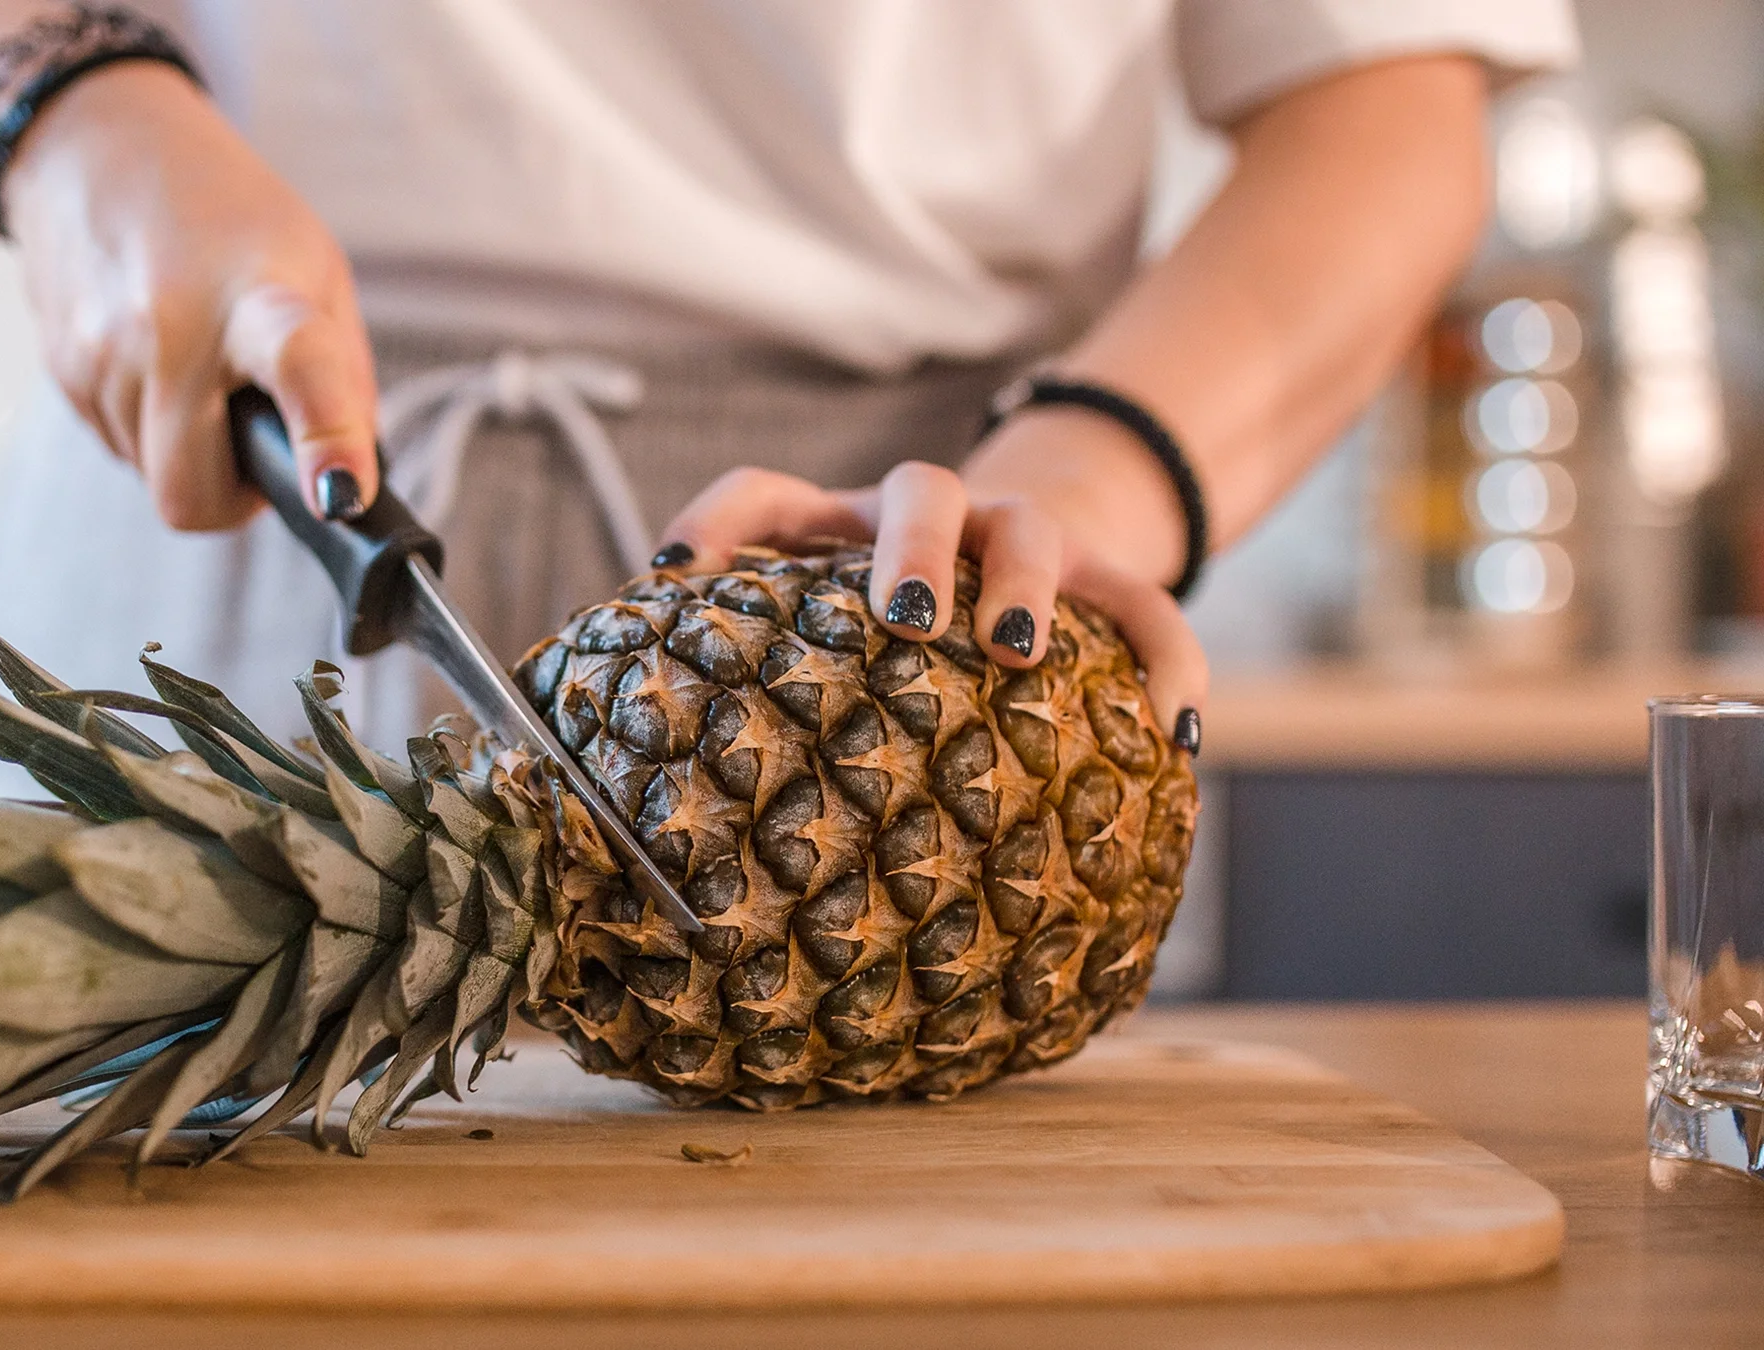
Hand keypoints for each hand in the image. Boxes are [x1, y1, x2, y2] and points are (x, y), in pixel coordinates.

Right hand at [2, 62, 378, 529]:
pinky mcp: (61, 371)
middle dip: (230, 495)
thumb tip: (345, 485)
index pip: (299, 367)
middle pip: (192, 489)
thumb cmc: (228, 218)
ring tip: (199, 370)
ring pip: (153, 479)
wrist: (96, 148)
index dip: (325, 439)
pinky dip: (149, 429)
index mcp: (257, 294)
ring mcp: (101, 352)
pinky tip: (155, 359)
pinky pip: (119, 449)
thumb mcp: (316, 272)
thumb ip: (342, 381)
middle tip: (257, 443)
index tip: (341, 496)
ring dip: (187, 453)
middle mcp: (168, 326)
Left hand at [650, 459, 1206, 750]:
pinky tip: (1170, 732)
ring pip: (1032, 530)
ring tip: (1018, 651)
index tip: (674, 570)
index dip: (717, 520)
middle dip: (914, 547)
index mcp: (839, 529)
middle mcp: (932, 518)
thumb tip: (653, 786)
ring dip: (1023, 582)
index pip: (768, 495)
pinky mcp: (1106, 579)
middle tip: (906, 618)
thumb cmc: (887, 644)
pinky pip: (1150, 608)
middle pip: (920, 490)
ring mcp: (1024, 539)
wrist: (1022, 567)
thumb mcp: (824, 642)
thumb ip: (760, 679)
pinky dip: (1168, 660)